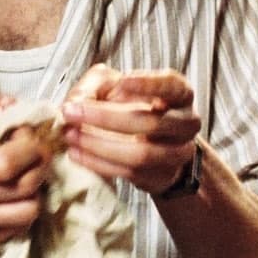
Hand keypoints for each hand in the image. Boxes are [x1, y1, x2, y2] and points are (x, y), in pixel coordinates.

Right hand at [0, 93, 49, 249]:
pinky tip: (11, 195)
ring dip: (35, 192)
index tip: (27, 139)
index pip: (5, 164)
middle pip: (21, 189)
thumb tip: (25, 114)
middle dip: (39, 167)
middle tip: (34, 155)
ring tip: (24, 176)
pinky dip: (22, 211)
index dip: (29, 149)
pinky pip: (16, 230)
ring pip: (25, 214)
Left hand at [61, 64, 202, 195]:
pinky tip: (78, 153)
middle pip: (150, 123)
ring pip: (141, 154)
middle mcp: (185, 123)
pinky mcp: (161, 177)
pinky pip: (130, 173)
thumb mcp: (111, 84)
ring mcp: (177, 152)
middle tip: (71, 112)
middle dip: (105, 118)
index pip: (172, 86)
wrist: (145, 142)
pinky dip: (99, 163)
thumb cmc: (128, 106)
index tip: (122, 80)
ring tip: (71, 136)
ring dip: (99, 146)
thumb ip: (94, 85)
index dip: (149, 84)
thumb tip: (78, 101)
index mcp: (180, 93)